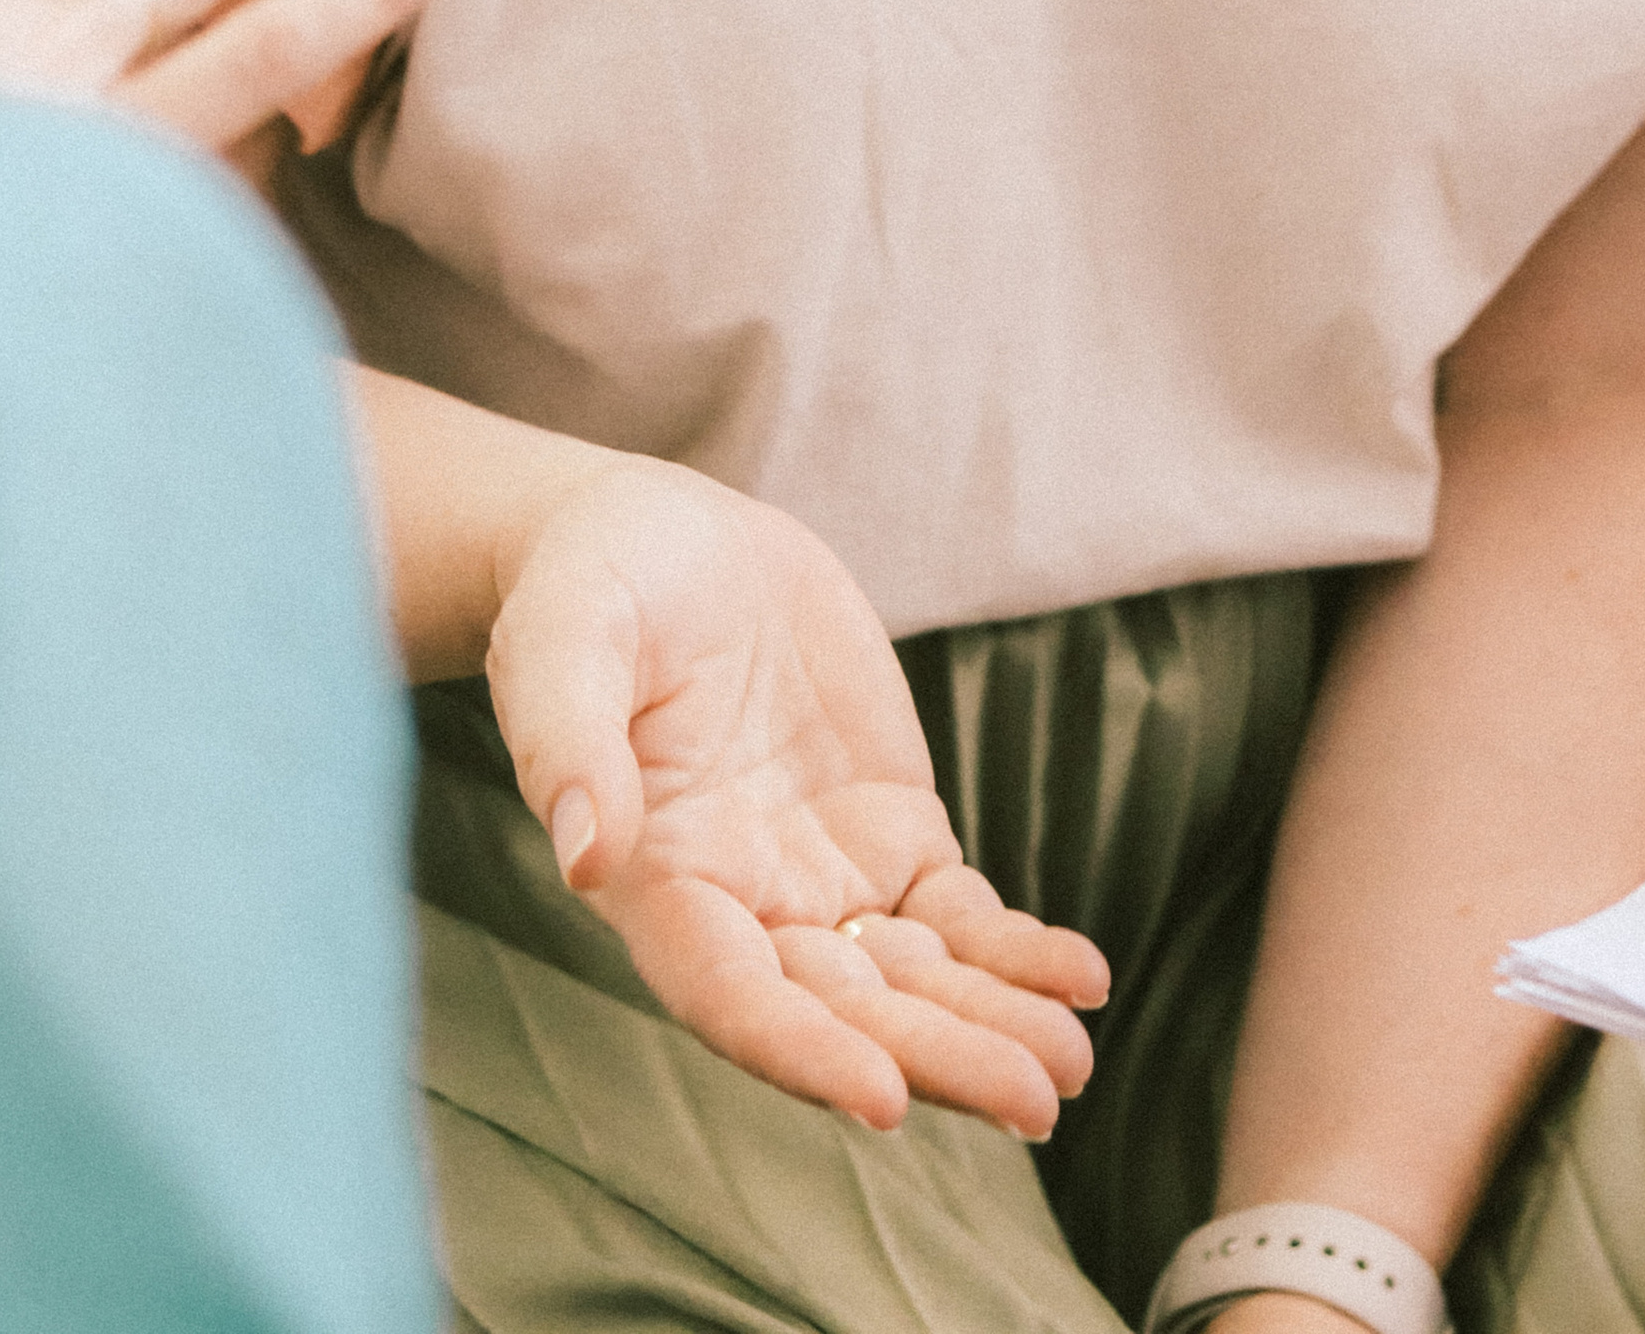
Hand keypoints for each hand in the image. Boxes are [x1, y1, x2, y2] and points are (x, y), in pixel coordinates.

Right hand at [484, 449, 1109, 1134]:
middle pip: (847, 1008)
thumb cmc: (592, 589)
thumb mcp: (562, 639)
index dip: (804, 1051)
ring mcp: (824, 871)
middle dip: (937, 1058)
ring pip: (915, 977)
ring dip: (991, 1023)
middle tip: (1033, 1103)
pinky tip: (1082, 978)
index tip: (883, 1098)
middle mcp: (744, 902)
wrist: (666, 542)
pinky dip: (1013, 951)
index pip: (732, 995)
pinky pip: (956, 914)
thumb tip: (584, 847)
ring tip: (1070, 1065)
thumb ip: (566, 737)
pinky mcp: (888, 827)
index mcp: (659, 880)